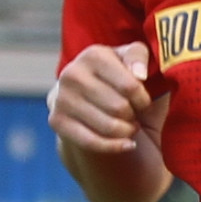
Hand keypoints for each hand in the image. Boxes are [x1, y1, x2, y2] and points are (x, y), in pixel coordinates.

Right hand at [49, 43, 168, 156]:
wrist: (92, 108)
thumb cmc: (121, 86)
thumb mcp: (136, 66)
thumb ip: (140, 59)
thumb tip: (140, 75)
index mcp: (94, 55)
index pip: (131, 86)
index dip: (144, 100)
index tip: (143, 102)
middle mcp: (73, 73)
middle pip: (120, 108)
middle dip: (133, 116)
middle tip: (132, 115)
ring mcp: (61, 98)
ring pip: (109, 127)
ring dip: (126, 131)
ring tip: (128, 126)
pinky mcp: (57, 121)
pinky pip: (93, 142)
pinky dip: (116, 147)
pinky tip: (127, 145)